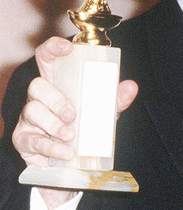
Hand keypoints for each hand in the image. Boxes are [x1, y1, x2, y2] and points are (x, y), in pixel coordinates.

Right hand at [11, 36, 138, 207]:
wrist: (73, 160)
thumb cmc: (85, 126)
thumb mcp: (103, 111)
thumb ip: (115, 99)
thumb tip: (131, 86)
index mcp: (58, 83)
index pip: (47, 58)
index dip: (52, 49)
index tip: (66, 48)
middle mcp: (40, 96)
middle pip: (37, 85)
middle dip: (55, 99)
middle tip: (73, 115)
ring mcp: (29, 117)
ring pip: (32, 111)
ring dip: (53, 124)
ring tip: (71, 135)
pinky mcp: (24, 138)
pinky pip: (33, 139)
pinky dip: (51, 146)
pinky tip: (66, 151)